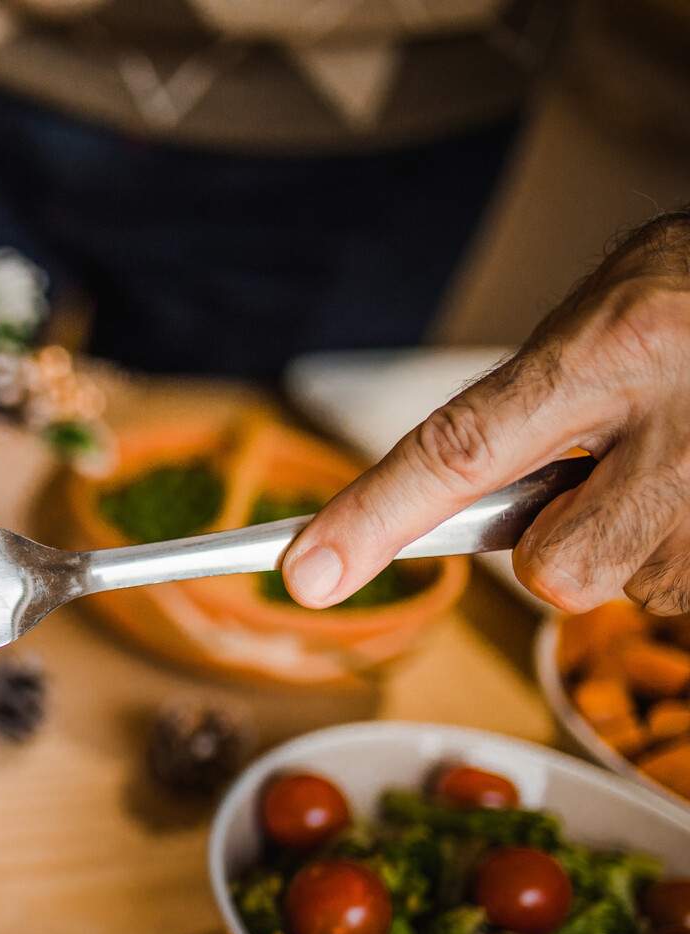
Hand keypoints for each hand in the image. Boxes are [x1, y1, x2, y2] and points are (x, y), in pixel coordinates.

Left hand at [284, 211, 689, 614]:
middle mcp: (676, 425)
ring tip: (687, 455)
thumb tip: (439, 505)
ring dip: (642, 538)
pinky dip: (688, 544)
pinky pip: (686, 591)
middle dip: (564, 540)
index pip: (463, 449)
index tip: (306, 575)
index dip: (375, 519)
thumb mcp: (605, 318)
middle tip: (612, 468)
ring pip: (632, 587)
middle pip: (557, 569)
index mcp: (615, 348)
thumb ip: (524, 408)